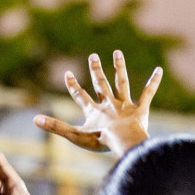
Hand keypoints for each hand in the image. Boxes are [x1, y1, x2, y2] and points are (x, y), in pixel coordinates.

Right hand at [34, 50, 161, 157]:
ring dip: (119, 68)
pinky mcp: (141, 110)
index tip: (68, 73)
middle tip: (93, 56)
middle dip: (95, 70)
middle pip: (101, 84)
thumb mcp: (74, 135)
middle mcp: (109, 104)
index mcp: (94, 112)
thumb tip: (35, 119)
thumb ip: (55, 127)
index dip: (73, 85)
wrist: (123, 140)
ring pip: (122, 83)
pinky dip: (154, 81)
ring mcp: (125, 106)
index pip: (80, 96)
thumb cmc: (99, 141)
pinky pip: (148, 93)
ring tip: (117, 53)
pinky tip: (160, 70)